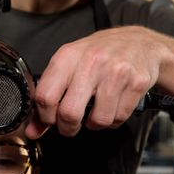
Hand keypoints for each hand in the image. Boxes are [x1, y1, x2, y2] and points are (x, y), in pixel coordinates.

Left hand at [25, 26, 165, 137]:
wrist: (141, 43)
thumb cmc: (101, 54)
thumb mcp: (71, 66)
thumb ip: (49, 97)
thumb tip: (33, 130)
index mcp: (69, 56)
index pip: (45, 96)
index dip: (45, 117)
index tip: (51, 119)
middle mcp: (92, 61)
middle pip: (70, 113)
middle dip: (69, 127)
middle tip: (71, 124)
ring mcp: (116, 72)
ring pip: (98, 120)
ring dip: (95, 123)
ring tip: (96, 111)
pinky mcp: (137, 82)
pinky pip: (119, 118)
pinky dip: (114, 119)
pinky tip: (113, 106)